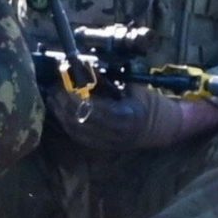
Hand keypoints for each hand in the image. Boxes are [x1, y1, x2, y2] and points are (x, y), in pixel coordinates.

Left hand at [49, 85, 191, 151]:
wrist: (165, 127)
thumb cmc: (150, 103)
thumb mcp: (133, 87)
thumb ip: (107, 81)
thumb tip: (82, 69)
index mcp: (123, 116)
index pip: (89, 108)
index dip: (71, 96)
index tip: (62, 83)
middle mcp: (114, 133)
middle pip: (78, 121)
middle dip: (62, 105)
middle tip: (53, 90)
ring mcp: (109, 143)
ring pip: (75, 132)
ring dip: (61, 115)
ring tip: (53, 99)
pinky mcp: (104, 148)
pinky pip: (80, 138)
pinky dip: (67, 125)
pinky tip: (61, 113)